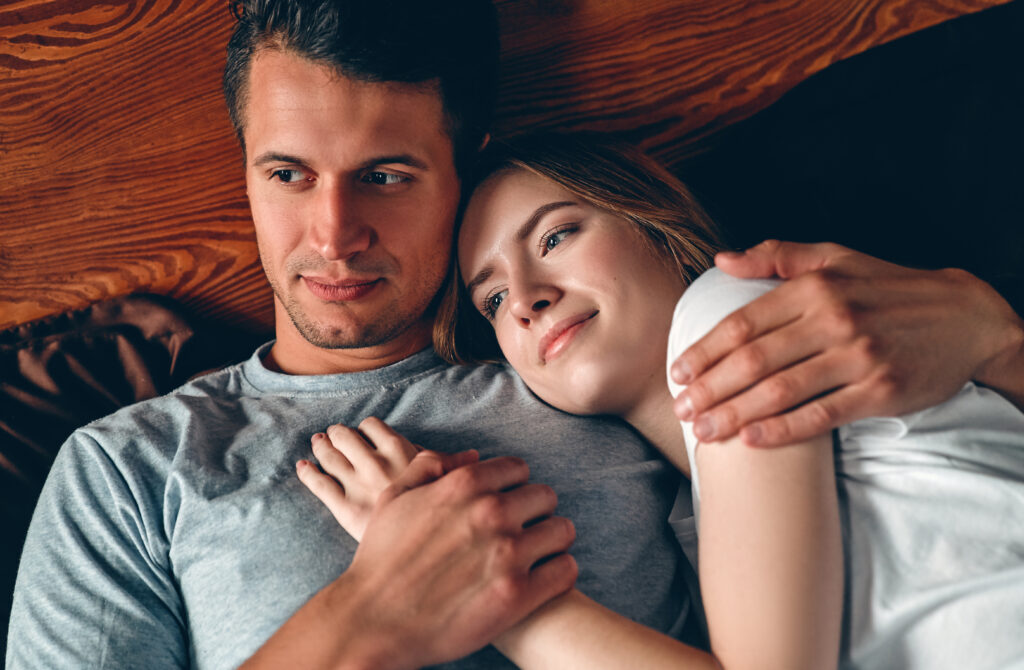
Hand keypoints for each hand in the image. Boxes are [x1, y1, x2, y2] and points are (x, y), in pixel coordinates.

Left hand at [297, 416, 422, 540]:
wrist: (422, 545)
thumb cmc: (432, 505)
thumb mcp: (439, 474)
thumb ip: (426, 458)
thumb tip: (427, 450)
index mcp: (398, 450)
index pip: (370, 425)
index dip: (363, 429)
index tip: (362, 435)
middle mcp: (375, 463)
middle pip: (344, 436)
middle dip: (337, 433)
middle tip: (333, 435)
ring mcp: (358, 485)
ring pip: (329, 456)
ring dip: (320, 446)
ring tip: (318, 443)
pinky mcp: (345, 508)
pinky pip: (320, 485)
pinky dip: (307, 473)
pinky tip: (303, 466)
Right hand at [342, 452, 578, 667]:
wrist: (372, 622)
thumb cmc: (379, 560)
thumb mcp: (394, 499)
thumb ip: (431, 467)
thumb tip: (471, 456)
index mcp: (464, 486)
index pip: (519, 469)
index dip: (513, 487)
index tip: (506, 505)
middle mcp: (491, 513)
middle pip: (545, 496)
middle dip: (534, 512)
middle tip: (522, 532)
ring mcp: (508, 554)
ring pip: (562, 530)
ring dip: (551, 541)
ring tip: (535, 556)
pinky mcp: (518, 595)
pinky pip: (565, 571)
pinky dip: (558, 573)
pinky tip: (541, 580)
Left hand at [671, 240, 1023, 446]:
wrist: (966, 317)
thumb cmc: (889, 288)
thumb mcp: (836, 257)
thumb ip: (776, 256)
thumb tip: (722, 260)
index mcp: (814, 287)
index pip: (743, 323)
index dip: (704, 352)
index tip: (677, 374)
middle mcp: (833, 319)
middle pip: (754, 361)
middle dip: (710, 389)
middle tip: (682, 410)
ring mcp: (858, 357)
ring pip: (781, 390)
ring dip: (734, 414)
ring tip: (704, 432)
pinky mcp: (881, 391)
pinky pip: (821, 415)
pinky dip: (783, 430)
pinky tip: (751, 441)